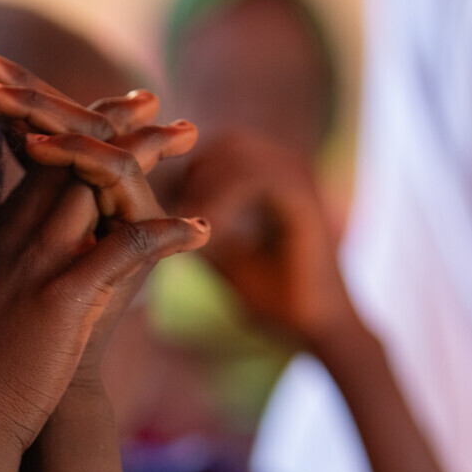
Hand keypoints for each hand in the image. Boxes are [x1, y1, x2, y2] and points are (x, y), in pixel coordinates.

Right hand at [0, 46, 206, 456]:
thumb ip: (14, 276)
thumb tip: (40, 267)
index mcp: (0, 240)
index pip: (42, 166)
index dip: (77, 131)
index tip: (111, 110)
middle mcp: (15, 240)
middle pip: (69, 160)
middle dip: (115, 124)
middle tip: (156, 103)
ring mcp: (37, 265)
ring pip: (94, 187)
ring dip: (145, 157)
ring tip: (185, 135)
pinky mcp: (60, 299)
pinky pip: (121, 249)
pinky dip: (164, 234)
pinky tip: (200, 228)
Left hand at [171, 130, 357, 352]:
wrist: (314, 327)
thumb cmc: (272, 296)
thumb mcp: (222, 254)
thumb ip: (197, 225)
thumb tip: (156, 208)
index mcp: (274, 178)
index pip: (222, 147)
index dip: (189, 170)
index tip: (166, 207)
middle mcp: (289, 169)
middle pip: (226, 143)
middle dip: (192, 175)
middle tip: (172, 214)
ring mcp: (300, 179)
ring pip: (236, 154)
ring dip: (203, 188)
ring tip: (185, 225)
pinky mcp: (305, 198)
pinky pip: (255, 179)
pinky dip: (224, 201)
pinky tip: (207, 232)